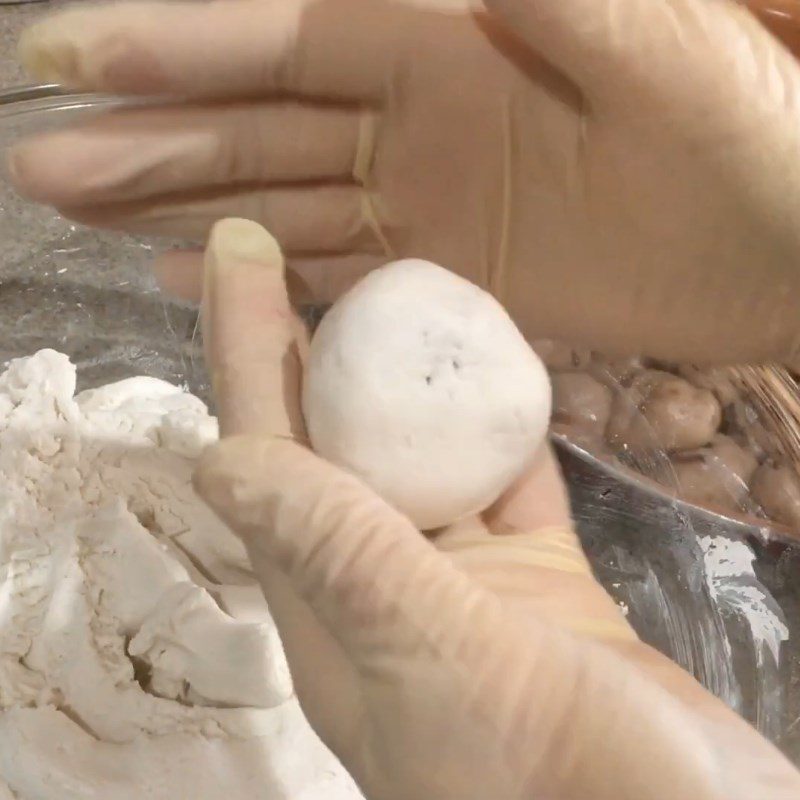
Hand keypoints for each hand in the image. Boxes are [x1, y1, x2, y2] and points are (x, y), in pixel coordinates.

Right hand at [12, 0, 799, 363]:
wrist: (774, 244)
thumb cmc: (744, 141)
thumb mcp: (656, 44)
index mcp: (447, 42)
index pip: (284, 36)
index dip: (175, 49)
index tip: (70, 57)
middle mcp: (415, 114)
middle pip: (255, 121)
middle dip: (149, 141)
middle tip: (42, 162)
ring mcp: (423, 197)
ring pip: (277, 196)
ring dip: (181, 205)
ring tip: (84, 212)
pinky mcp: (442, 266)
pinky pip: (330, 263)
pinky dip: (260, 268)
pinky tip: (192, 272)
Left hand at [193, 217, 799, 799]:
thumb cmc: (562, 775)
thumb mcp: (437, 659)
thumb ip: (342, 557)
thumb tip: (221, 457)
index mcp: (333, 610)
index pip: (269, 454)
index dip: (245, 348)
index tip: (232, 254)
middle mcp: (383, 588)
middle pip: (330, 441)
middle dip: (304, 342)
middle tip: (292, 249)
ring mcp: (462, 584)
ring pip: (419, 452)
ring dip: (402, 374)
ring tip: (393, 289)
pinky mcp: (538, 580)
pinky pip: (506, 477)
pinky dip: (498, 420)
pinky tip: (493, 365)